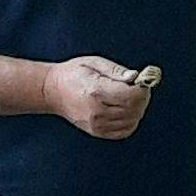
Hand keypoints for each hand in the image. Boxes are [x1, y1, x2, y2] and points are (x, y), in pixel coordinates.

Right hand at [41, 56, 157, 141]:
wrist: (53, 92)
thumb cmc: (73, 74)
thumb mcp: (94, 63)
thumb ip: (116, 71)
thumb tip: (135, 77)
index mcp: (95, 91)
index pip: (130, 96)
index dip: (142, 89)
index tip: (142, 81)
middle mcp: (96, 112)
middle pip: (133, 109)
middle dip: (142, 97)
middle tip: (138, 87)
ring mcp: (97, 125)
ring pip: (131, 121)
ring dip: (137, 109)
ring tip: (129, 97)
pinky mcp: (97, 132)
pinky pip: (124, 131)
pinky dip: (131, 121)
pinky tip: (125, 110)